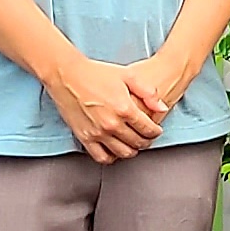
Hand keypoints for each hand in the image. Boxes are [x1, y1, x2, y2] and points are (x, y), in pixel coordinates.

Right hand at [45, 53, 171, 161]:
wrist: (67, 75)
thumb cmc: (96, 73)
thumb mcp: (128, 75)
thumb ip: (148, 92)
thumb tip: (162, 108)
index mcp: (125, 109)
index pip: (149, 129)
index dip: (156, 132)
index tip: (156, 130)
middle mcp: (112, 124)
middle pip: (138, 143)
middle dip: (146, 141)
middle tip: (146, 137)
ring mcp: (98, 133)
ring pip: (123, 153)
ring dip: (132, 150)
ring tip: (133, 143)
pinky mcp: (84, 137)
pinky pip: (102, 157)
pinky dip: (112, 157)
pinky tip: (114, 149)